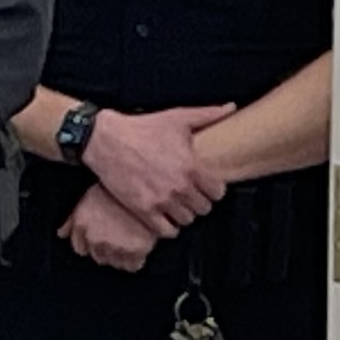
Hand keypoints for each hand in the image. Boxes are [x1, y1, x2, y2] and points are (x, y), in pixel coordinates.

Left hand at [61, 186, 159, 271]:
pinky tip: (139, 248)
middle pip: (98, 257)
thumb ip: (72, 220)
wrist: (144, 180)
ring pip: (115, 264)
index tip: (101, 239)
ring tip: (130, 241)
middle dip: (107, 251)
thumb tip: (61, 234)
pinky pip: (134, 266)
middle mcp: (95, 238)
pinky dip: (136, 261)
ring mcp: (115, 245)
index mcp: (82, 225)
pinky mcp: (136, 249)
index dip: (91, 244)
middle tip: (119, 237)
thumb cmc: (116, 186)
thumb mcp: (89, 197)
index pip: (80, 249)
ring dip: (121, 257)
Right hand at [79, 103, 233, 231]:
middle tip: (191, 195)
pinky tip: (165, 216)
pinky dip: (169, 227)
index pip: (218, 192)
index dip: (214, 189)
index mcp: (191, 167)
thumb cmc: (143, 128)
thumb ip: (208, 114)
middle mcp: (179, 187)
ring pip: (187, 220)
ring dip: (184, 214)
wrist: (107, 140)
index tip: (206, 186)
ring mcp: (161, 201)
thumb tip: (232, 108)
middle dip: (200, 202)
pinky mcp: (143, 211)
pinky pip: (166, 231)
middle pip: (204, 208)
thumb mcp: (178, 118)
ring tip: (178, 205)